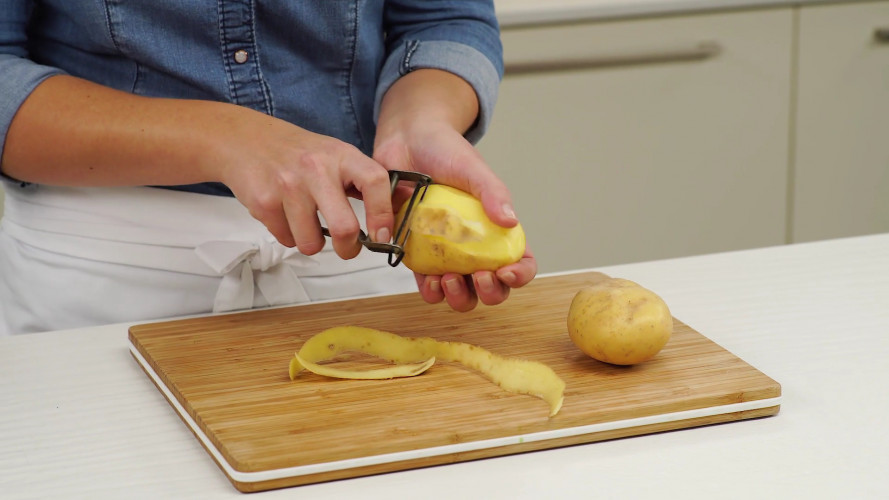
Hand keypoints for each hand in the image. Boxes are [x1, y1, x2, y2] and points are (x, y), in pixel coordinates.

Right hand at [213, 107, 393, 259]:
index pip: (375, 182)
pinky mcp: (264, 202)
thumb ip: (359, 180)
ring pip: (311, 243)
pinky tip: (284, 214)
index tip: (383, 235)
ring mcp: (289, 186)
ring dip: (312, 243)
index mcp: (341, 155)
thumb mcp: (333, 153)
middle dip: (349, 249)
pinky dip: (289, 235)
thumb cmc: (296, 152)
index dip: (383, 213)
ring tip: (307, 223)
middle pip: (344, 227)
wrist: (242, 140)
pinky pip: (286, 239)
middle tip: (348, 249)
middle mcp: (316, 169)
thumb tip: (390, 215)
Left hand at [374, 70, 537, 310]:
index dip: (519, 275)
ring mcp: (446, 254)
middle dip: (489, 292)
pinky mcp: (418, 255)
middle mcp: (475, 247)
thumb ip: (493, 193)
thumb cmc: (446, 151)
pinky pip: (427, 285)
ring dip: (458, 297)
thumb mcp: (474, 169)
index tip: (505, 271)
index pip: (521, 261)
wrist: (407, 141)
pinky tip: (428, 279)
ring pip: (460, 293)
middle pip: (493, 287)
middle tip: (478, 277)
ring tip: (448, 279)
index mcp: (497, 230)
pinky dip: (430, 290)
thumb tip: (510, 221)